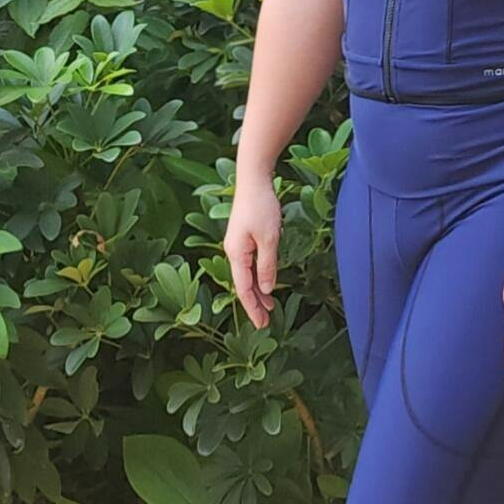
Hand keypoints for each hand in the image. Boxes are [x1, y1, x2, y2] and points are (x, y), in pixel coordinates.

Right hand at [224, 167, 281, 328]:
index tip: (262, 324)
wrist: (253, 179)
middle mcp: (233, 252)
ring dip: (258, 291)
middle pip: (243, 285)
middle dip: (255, 304)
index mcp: (236, 254)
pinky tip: (267, 283)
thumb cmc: (261, 207)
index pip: (244, 289)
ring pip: (247, 275)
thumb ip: (267, 266)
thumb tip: (267, 289)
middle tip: (266, 322)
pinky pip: (250, 264)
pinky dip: (259, 276)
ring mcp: (238, 245)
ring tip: (270, 307)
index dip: (253, 308)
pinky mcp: (244, 238)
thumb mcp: (269, 239)